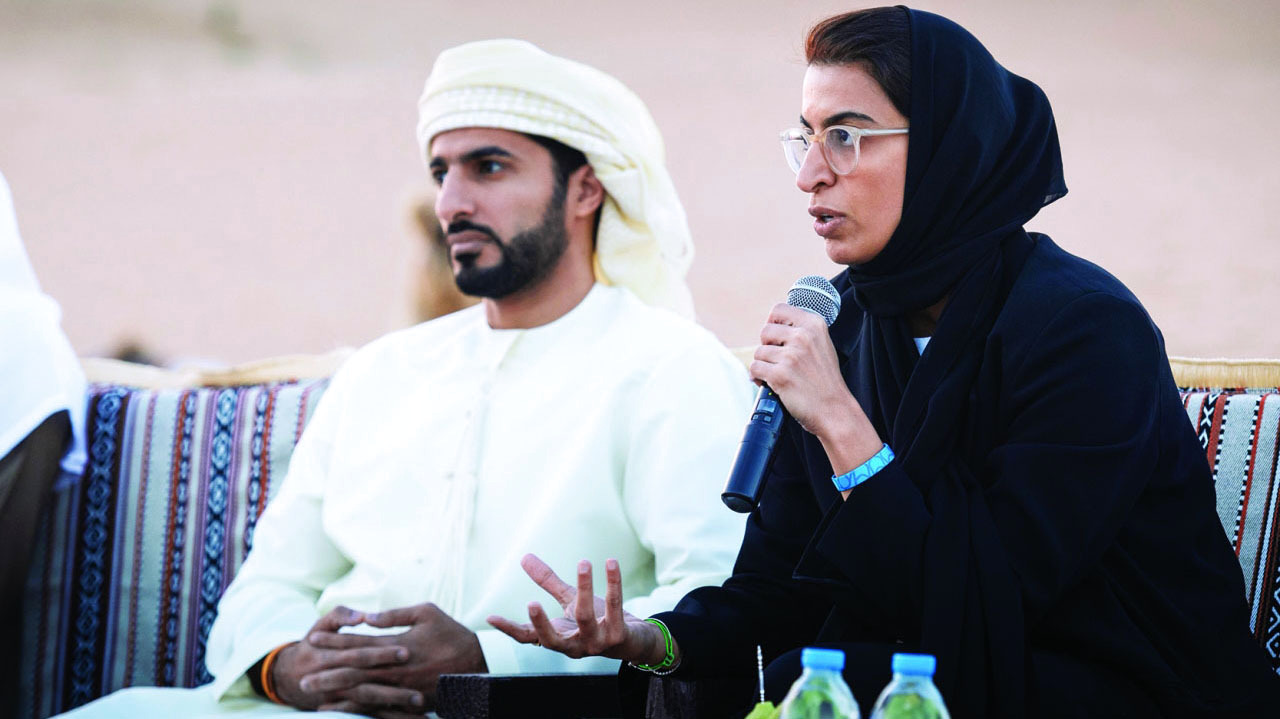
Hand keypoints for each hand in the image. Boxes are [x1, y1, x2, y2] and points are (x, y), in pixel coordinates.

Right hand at [270, 606, 411, 711]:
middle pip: (366, 687)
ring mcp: (339, 699)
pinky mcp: (343, 710)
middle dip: (393, 691)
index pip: (359, 656)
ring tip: (419, 711)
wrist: (290, 677)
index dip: (381, 654)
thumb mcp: (320, 626)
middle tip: (419, 693)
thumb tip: (362, 616)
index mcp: (329, 657)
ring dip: (393, 711)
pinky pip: (367, 717)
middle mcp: (334, 682)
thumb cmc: (313, 645)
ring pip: (368, 707)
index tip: (406, 652)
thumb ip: (340, 615)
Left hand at [306, 601, 486, 713]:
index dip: (334, 640)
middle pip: (353, 670)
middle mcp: (395, 667)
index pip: (359, 641)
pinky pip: (375, 706)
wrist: (477, 666)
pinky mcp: (406, 701)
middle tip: (303, 679)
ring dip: (335, 692)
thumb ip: (396, 614)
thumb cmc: (452, 635)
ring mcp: (400, 687)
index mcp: (398, 643)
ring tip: (312, 695)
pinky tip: (336, 709)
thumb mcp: (427, 612)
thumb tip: (369, 616)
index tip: (313, 639)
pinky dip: (353, 708)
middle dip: (326, 673)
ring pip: (360, 690)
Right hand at [486, 554, 668, 666]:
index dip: (509, 629)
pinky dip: (613, 584)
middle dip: (541, 624)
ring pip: (586, 617)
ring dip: (584, 588)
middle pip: (553, 639)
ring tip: (583, 562)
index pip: (528, 637)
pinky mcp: (620, 635)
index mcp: (559, 639)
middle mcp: (575, 647)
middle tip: (531, 603)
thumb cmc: (598, 620)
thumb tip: (523, 557)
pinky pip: (615, 606)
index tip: (489, 617)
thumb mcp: (570, 601)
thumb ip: (548, 582)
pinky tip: (610, 563)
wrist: (635, 640)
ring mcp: (598, 643)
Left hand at [753, 304, 881, 494]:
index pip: (779, 309)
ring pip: (758, 352)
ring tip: (777, 375)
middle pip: (765, 331)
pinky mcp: (780, 375)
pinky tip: (769, 384)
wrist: (834, 410)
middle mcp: (803, 337)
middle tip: (777, 361)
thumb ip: (802, 332)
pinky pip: (754, 369)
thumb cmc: (826, 381)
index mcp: (814, 324)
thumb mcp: (822, 345)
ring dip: (763, 365)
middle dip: (766, 347)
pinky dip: (758, 378)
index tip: (774, 336)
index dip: (772, 323)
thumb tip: (774, 326)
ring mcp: (791, 356)